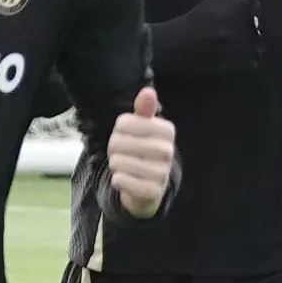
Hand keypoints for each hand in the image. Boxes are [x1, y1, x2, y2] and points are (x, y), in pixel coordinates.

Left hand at [106, 86, 175, 218]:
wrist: (152, 184)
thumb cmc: (143, 150)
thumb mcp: (143, 128)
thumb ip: (144, 110)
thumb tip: (148, 91)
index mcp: (166, 130)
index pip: (123, 123)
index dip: (117, 131)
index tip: (127, 136)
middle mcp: (167, 150)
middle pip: (116, 143)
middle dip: (114, 149)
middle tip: (125, 153)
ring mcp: (162, 172)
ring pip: (117, 162)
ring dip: (116, 165)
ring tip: (128, 166)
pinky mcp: (152, 191)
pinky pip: (120, 180)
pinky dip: (118, 180)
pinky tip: (128, 180)